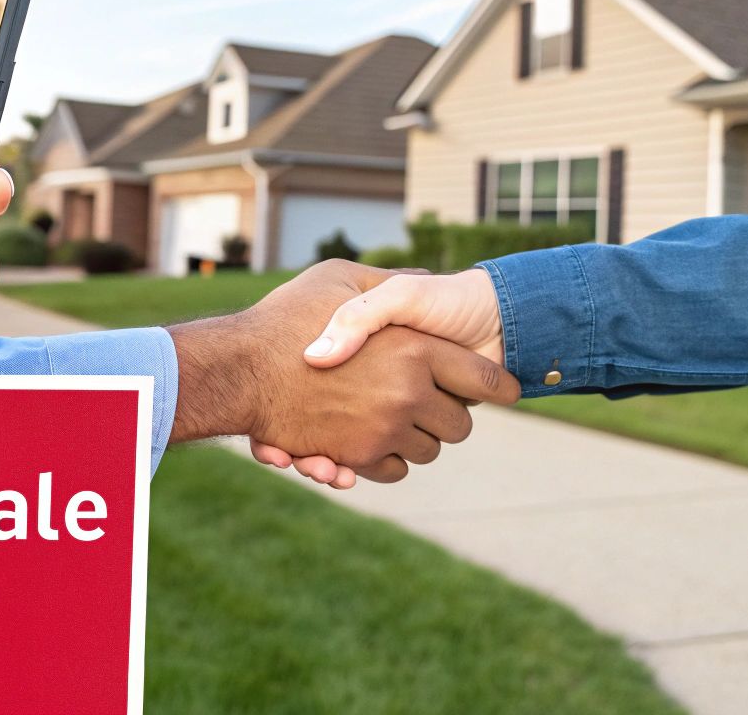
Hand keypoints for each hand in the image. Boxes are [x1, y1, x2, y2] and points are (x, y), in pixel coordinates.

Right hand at [167, 260, 517, 483]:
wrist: (237, 367)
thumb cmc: (287, 314)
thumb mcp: (339, 279)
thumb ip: (384, 290)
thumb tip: (426, 290)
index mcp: (415, 346)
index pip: (485, 379)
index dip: (499, 385)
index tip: (510, 390)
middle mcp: (407, 391)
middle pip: (460, 424)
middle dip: (449, 415)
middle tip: (438, 401)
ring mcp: (384, 428)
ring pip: (428, 449)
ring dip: (416, 438)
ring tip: (396, 416)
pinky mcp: (359, 458)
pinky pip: (393, 469)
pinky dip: (386, 459)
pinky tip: (372, 438)